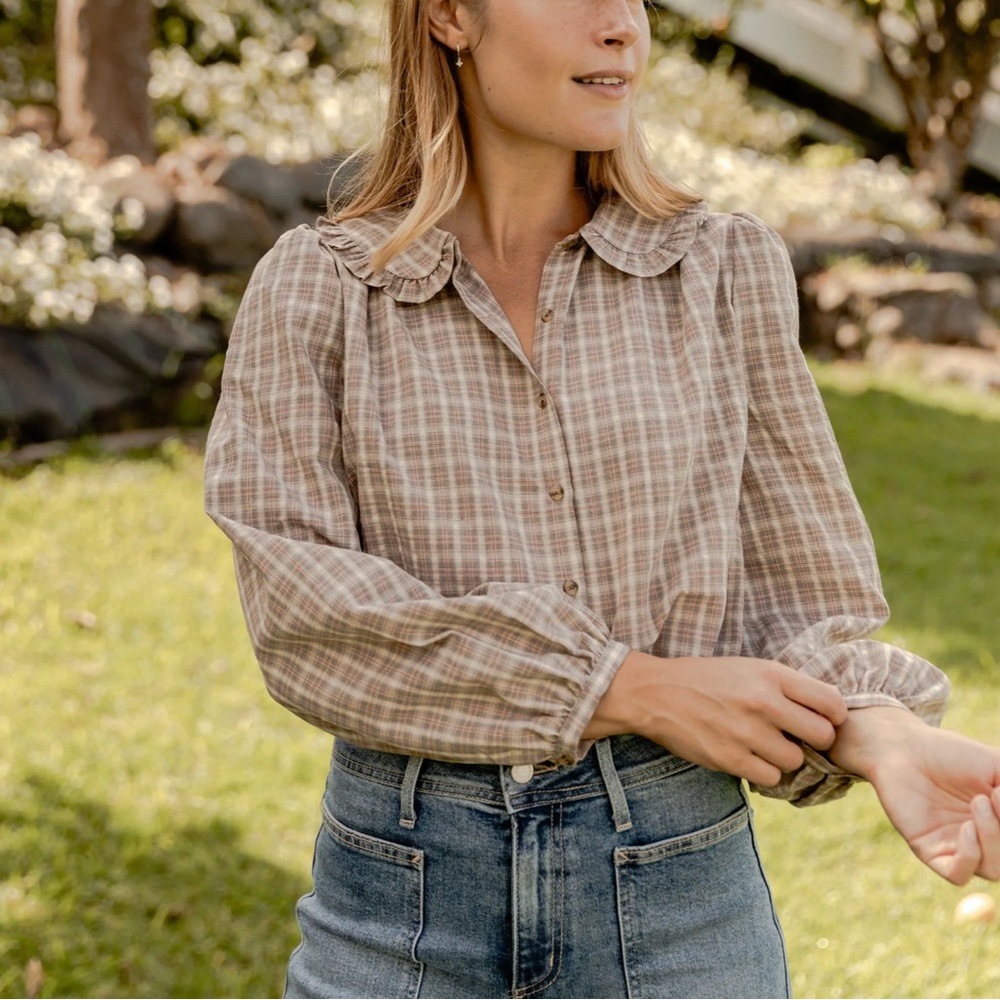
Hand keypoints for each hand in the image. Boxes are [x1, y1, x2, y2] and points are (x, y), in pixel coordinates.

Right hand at [585, 651, 847, 786]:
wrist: (657, 693)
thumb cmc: (707, 679)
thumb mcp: (749, 668)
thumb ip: (786, 686)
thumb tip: (826, 710)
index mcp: (772, 675)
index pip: (832, 702)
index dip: (833, 716)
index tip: (822, 719)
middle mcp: (764, 703)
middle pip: (823, 735)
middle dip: (814, 740)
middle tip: (796, 737)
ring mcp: (747, 732)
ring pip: (796, 760)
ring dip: (784, 757)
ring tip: (763, 745)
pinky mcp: (731, 759)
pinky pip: (771, 777)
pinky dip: (763, 771)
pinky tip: (748, 757)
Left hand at [829, 707, 999, 883]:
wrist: (903, 747)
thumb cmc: (950, 754)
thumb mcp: (997, 767)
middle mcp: (985, 840)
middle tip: (996, 796)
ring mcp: (959, 848)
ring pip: (994, 871)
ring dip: (994, 839)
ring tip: (979, 803)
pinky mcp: (930, 852)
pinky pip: (959, 875)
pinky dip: (971, 857)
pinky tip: (966, 829)